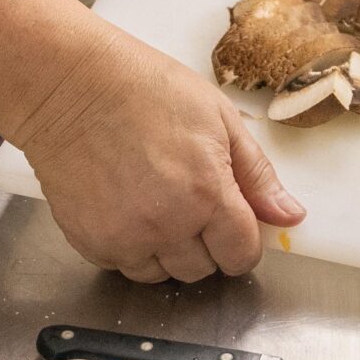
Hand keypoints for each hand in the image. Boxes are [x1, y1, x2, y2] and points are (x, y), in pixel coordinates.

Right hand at [17, 27, 306, 281]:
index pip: (241, 255)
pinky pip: (123, 265)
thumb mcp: (218, 118)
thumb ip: (257, 175)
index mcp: (208, 193)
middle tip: (190, 202)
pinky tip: (125, 206)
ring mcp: (124, 237)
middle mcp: (167, 224)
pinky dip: (129, 246)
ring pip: (163, 274)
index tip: (233, 224)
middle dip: (206, 244)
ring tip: (155, 202)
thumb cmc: (144, 88)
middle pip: (203, 270)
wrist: (69, 85)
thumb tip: (290, 216)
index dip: (242, 241)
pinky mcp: (89, 242)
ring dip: (167, 250)